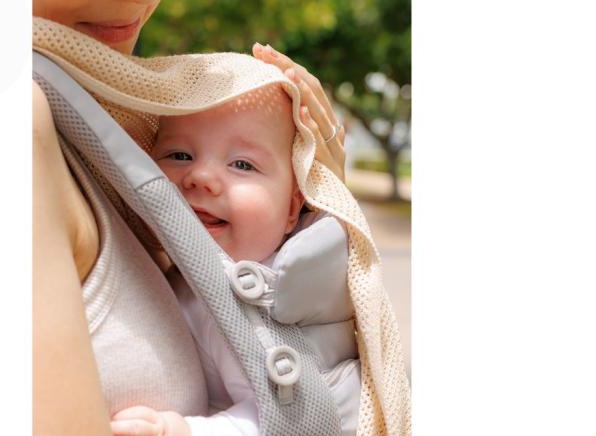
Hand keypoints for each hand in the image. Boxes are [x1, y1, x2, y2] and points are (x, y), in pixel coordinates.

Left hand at [110, 406, 190, 435]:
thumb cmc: (168, 435)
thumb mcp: (161, 420)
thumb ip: (141, 418)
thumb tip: (111, 420)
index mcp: (160, 421)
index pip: (139, 413)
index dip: (121, 416)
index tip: (111, 420)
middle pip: (134, 429)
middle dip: (116, 429)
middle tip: (107, 432)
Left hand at [253, 43, 346, 179]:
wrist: (329, 225)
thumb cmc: (307, 191)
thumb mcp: (297, 157)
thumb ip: (293, 135)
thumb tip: (272, 112)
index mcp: (324, 126)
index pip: (306, 87)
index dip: (286, 67)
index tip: (260, 51)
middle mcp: (332, 134)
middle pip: (312, 92)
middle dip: (288, 69)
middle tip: (263, 51)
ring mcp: (334, 151)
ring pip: (319, 113)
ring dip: (302, 92)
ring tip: (286, 73)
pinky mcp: (332, 170)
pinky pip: (320, 144)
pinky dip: (311, 126)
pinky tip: (301, 111)